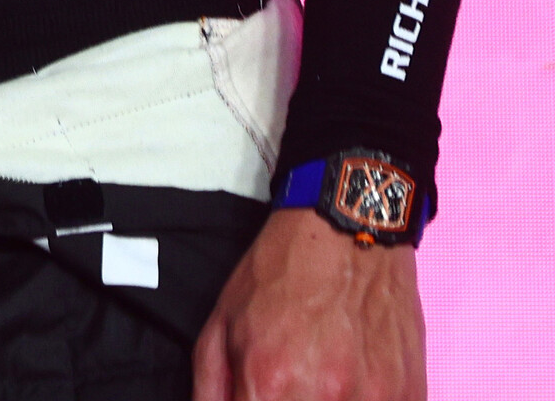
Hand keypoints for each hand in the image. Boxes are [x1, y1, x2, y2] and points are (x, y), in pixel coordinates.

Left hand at [194, 207, 424, 400]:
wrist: (346, 236)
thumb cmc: (278, 277)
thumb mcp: (220, 325)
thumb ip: (210, 389)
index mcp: (268, 382)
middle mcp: (324, 396)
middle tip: (283, 391)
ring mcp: (375, 400)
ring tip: (316, 387)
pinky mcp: (410, 396)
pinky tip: (350, 388)